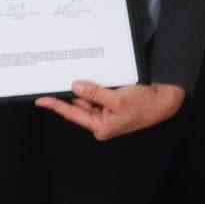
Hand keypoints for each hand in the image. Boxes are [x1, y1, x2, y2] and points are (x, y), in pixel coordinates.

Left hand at [36, 80, 185, 139]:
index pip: (72, 114)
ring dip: (81, 89)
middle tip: (53, 81)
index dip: (55, 106)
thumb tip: (75, 86)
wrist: (163, 102)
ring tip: (73, 77)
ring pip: (86, 99)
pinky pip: (95, 96)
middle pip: (78, 106)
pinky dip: (91, 88)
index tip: (41, 100)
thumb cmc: (143, 105)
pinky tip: (87, 79)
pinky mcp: (110, 106)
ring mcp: (105, 114)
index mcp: (100, 126)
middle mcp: (100, 122)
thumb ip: (94, 93)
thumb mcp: (117, 99)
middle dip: (68, 94)